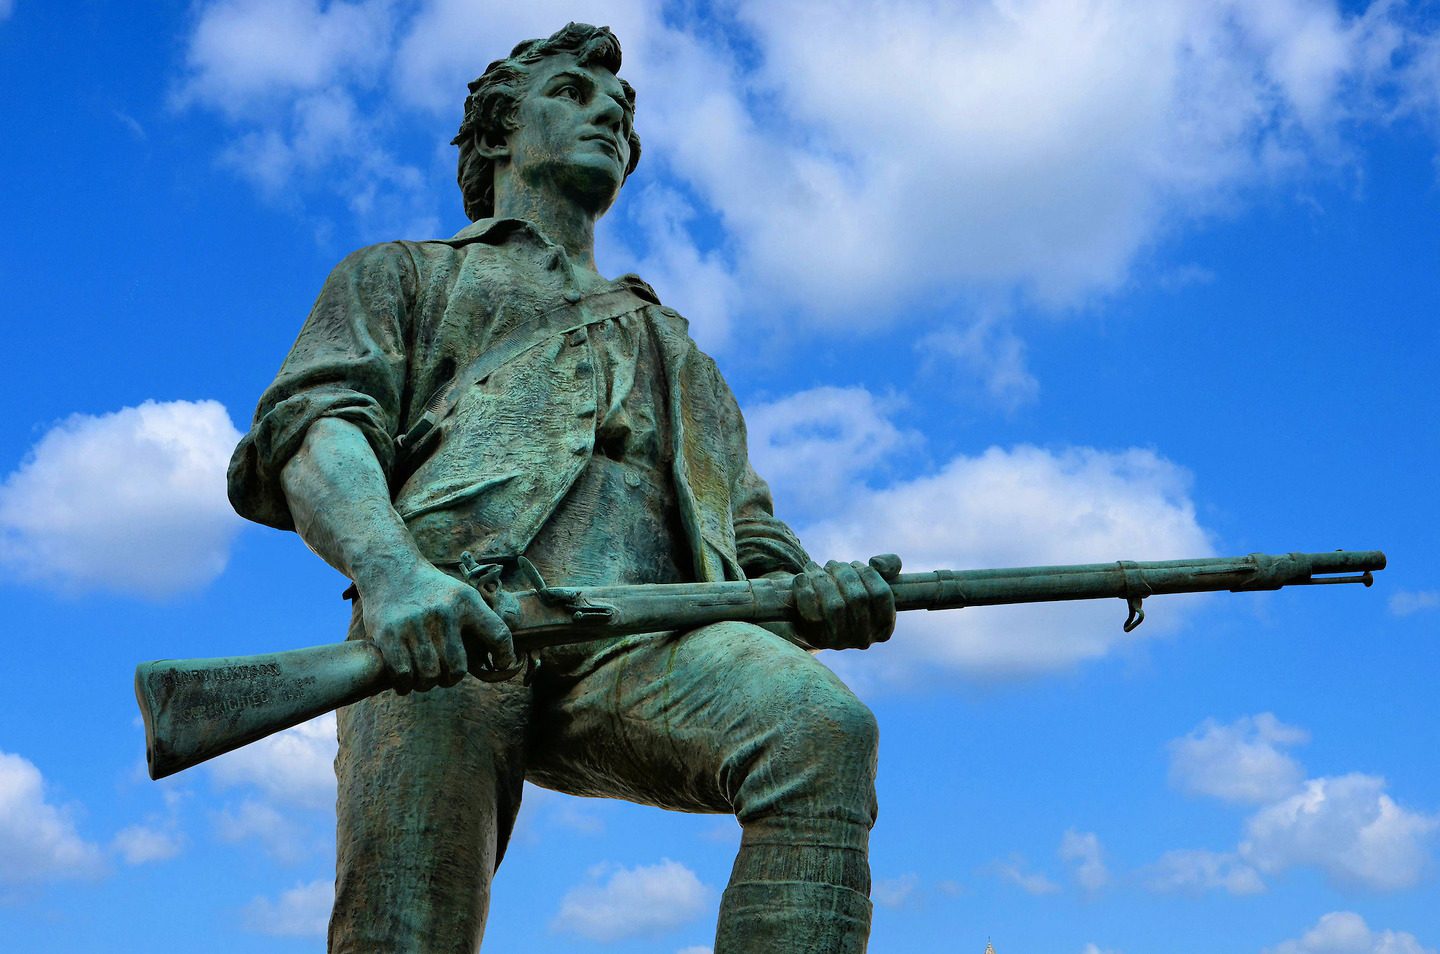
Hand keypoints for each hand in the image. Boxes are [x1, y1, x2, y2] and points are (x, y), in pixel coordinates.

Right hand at [360, 562, 516, 692]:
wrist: (392, 571)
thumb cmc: (434, 591)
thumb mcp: (463, 594)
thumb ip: (482, 621)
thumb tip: (504, 659)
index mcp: (466, 602)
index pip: (498, 635)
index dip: (505, 656)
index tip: (502, 664)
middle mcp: (443, 612)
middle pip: (457, 669)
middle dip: (450, 679)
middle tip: (444, 675)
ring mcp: (415, 624)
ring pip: (430, 676)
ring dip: (428, 684)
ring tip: (425, 678)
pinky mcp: (390, 634)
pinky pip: (404, 674)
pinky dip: (405, 684)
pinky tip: (406, 680)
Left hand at [791, 555, 900, 649]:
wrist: (810, 618)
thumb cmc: (845, 593)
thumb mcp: (869, 578)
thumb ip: (889, 564)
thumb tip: (876, 563)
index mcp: (883, 627)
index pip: (881, 594)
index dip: (867, 573)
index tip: (855, 565)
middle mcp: (864, 639)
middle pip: (858, 598)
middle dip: (843, 573)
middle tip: (832, 565)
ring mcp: (841, 642)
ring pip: (835, 606)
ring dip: (823, 578)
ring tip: (815, 568)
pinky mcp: (817, 639)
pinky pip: (812, 614)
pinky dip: (805, 590)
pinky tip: (802, 578)